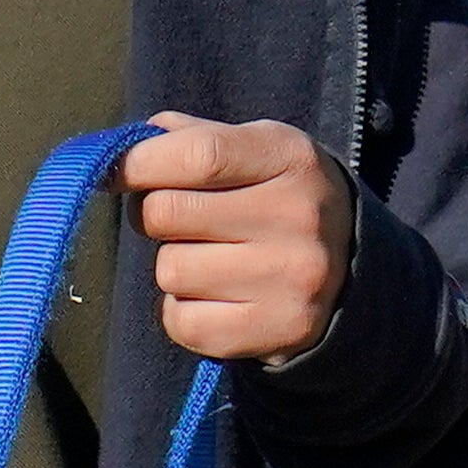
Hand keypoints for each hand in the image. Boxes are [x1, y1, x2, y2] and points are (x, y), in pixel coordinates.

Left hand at [116, 113, 353, 366]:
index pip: (198, 155)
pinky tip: (218, 297)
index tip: (116, 173)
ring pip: (170, 270)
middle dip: (154, 216)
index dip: (139, 164)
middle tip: (183, 221)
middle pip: (167, 213)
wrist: (351, 272)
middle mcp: (300, 216)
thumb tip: (128, 147)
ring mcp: (294, 278)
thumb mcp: (254, 150)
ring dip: (174, 267)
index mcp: (290, 158)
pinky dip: (183, 313)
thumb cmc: (276, 198)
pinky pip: (182, 322)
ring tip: (213, 260)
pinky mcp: (280, 329)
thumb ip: (192, 138)